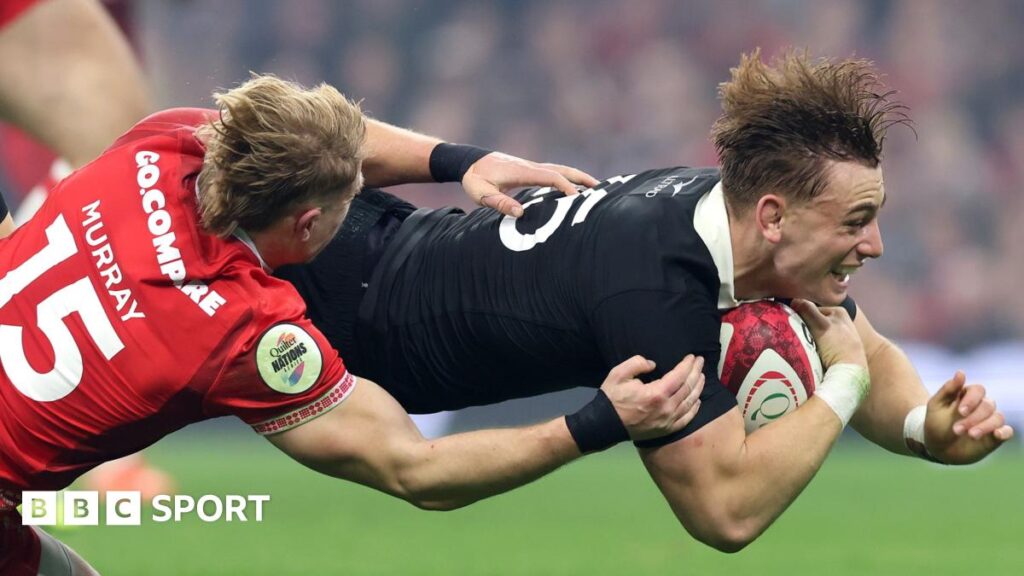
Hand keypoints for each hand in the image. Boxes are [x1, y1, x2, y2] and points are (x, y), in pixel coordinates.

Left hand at [462, 152, 599, 217]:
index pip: (551, 177)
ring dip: (577, 177)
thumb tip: (520, 213)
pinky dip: (567, 177)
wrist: (469, 161)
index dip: (566, 187)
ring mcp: (531, 167)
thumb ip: (500, 203)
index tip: (577, 199)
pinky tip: (572, 186)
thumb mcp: (482, 194)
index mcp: (522, 172)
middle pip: (562, 169)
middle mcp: (530, 167)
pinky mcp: (529, 170)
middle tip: (600, 188)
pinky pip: (553, 172)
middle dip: (581, 178)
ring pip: (559, 169)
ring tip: (594, 187)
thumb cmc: (475, 179)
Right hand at [600, 355, 704, 440]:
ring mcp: (668, 421)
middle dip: (696, 372)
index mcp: (656, 393)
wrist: (606, 424)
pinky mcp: (667, 430)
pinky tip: (697, 400)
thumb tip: (653, 364)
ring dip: (698, 387)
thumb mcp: (618, 374)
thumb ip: (637, 363)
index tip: (692, 356)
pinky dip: (694, 408)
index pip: (679, 376)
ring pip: (690, 402)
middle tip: (700, 361)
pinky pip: (686, 419)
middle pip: (688, 387)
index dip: (687, 365)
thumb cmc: (612, 398)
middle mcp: (667, 408)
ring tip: (701, 376)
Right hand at [790, 299, 866, 367]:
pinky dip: (809, 349)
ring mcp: (836, 338)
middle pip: (810, 322)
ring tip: (801, 347)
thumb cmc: (839, 347)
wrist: (849, 374)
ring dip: (804, 340)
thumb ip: (808, 311)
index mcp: (838, 312)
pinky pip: (814, 346)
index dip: (800, 316)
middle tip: (795, 336)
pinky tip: (807, 354)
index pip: (811, 309)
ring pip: (811, 334)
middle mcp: (838, 322)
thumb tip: (794, 300)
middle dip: (802, 328)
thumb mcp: (822, 326)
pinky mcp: (833, 351)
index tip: (793, 325)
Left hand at [924, 371, 1013, 463]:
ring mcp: (989, 421)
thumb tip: (961, 372)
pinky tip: (996, 434)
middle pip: (988, 405)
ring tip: (970, 435)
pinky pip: (1007, 431)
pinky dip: (1004, 432)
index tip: (960, 412)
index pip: (978, 390)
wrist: (937, 447)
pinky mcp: (995, 436)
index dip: (972, 399)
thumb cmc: (936, 423)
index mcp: (967, 396)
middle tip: (956, 430)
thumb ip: (948, 389)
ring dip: (984, 426)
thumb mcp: (936, 405)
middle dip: (973, 418)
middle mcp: (981, 406)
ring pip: (998, 418)